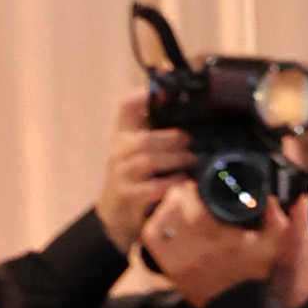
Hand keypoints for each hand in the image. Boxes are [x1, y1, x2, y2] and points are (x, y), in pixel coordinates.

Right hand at [95, 92, 191, 257]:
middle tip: (189, 142)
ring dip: (175, 160)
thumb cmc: (135, 179)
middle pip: (144, 138)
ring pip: (148, 161)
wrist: (116, 217)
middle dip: (172, 139)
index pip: (127, 106)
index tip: (163, 90)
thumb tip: (188, 111)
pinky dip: (173, 183)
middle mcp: (118, 152)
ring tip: (191, 161)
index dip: (143, 95)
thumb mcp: (139, 152)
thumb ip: (158, 133)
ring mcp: (121, 176)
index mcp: (123, 134)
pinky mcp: (128, 197)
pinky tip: (183, 182)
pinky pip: (154, 187)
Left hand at [138, 178, 288, 305]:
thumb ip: (276, 218)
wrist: (235, 307)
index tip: (202, 188)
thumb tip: (271, 197)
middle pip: (173, 199)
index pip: (192, 193)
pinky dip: (156, 225)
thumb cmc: (253, 274)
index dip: (195, 186)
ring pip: (160, 213)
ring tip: (179, 209)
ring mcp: (178, 254)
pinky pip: (150, 234)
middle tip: (190, 197)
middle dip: (182, 194)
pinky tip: (169, 225)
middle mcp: (194, 241)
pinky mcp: (168, 264)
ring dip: (168, 207)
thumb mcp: (272, 244)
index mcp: (217, 232)